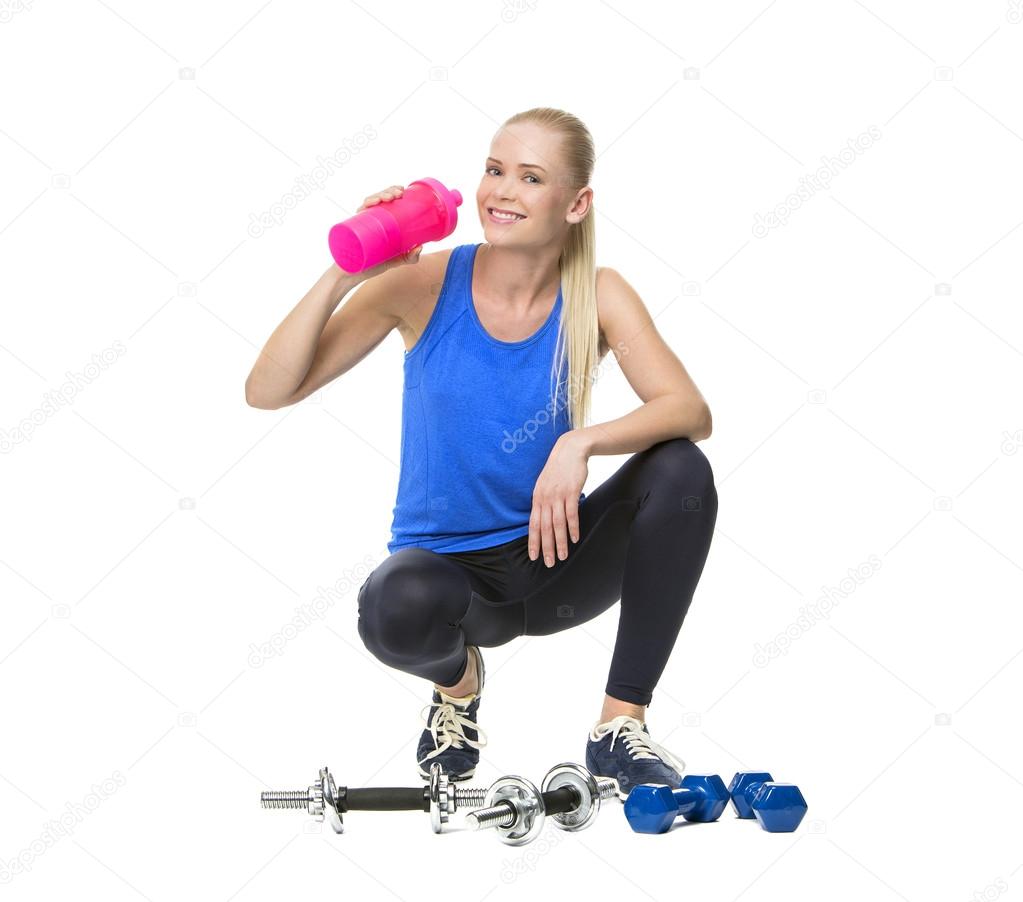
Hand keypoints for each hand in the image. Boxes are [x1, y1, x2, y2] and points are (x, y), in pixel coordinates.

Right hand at [351, 185, 423, 280]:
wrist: (355, 276)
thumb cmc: (373, 265)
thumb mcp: (396, 260)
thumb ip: (409, 257)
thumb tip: (420, 247)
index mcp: (379, 221)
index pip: (385, 200)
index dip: (392, 190)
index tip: (402, 190)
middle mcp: (369, 219)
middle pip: (378, 198)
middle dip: (388, 191)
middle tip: (398, 194)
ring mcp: (361, 223)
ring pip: (368, 202)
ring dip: (378, 196)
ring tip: (388, 198)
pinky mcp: (352, 230)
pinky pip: (356, 215)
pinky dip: (363, 207)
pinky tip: (369, 205)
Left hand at [528, 434, 588, 566]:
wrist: (570, 450)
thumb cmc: (558, 470)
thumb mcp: (544, 485)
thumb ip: (543, 502)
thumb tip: (543, 519)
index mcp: (537, 498)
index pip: (533, 525)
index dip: (533, 542)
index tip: (534, 557)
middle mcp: (545, 498)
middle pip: (545, 528)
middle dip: (546, 547)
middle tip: (548, 563)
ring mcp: (558, 495)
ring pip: (557, 524)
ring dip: (560, 542)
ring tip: (562, 556)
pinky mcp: (571, 491)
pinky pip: (571, 513)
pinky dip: (572, 527)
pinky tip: (574, 538)